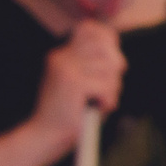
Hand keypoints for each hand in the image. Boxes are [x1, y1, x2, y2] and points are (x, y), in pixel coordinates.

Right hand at [27, 20, 123, 157]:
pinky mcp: (73, 82)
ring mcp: (66, 68)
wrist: (46, 136)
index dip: (108, 40)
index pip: (89, 29)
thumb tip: (119, 60)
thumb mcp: (84, 88)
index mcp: (62, 55)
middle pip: (106, 48)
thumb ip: (98, 71)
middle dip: (115, 70)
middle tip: (108, 90)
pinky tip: (97, 109)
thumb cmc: (71, 116)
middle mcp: (62, 57)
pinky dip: (108, 102)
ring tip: (100, 102)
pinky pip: (106, 86)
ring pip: (110, 69)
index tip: (114, 62)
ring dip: (112, 90)